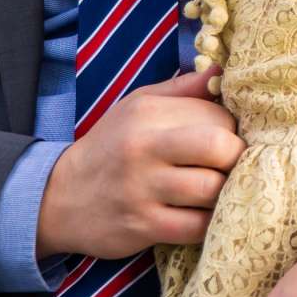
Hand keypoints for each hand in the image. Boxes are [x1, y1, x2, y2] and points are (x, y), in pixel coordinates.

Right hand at [36, 69, 240, 260]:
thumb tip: (223, 70)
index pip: (217, 115)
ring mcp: (143, 189)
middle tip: (231, 167)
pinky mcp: (143, 226)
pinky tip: (201, 214)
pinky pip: (198, 226)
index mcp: (148, 113)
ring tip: (217, 191)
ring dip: (225, 193)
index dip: (233, 130)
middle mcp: (144, 148)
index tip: (227, 141)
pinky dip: (209, 223)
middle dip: (237, 159)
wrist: (59, 197)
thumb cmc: (111, 147)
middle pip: (221, 147)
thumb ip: (183, 89)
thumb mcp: (138, 106)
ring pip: (213, 190)